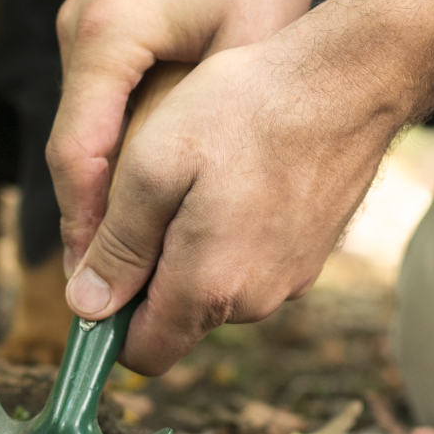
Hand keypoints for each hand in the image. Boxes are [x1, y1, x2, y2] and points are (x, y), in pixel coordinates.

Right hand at [47, 0, 319, 271]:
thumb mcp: (246, 46)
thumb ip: (202, 123)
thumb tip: (175, 206)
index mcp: (105, 36)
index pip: (78, 154)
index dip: (86, 229)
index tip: (96, 289)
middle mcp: (78, 28)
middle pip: (73, 146)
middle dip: (90, 221)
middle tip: (107, 293)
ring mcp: (83, 20)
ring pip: (83, 123)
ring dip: (104, 184)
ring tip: (128, 253)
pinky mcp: (101, 19)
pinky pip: (97, 96)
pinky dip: (115, 143)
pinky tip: (144, 184)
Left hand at [62, 24, 397, 374]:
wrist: (347, 80)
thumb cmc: (243, 109)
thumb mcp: (153, 166)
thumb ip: (118, 245)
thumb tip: (86, 308)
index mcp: (208, 287)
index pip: (143, 353)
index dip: (108, 321)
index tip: (96, 269)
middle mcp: (255, 299)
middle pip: (176, 316)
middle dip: (148, 271)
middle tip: (148, 191)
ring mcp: (289, 277)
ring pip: (213, 284)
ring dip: (189, 246)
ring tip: (195, 171)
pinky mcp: (309, 252)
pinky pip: (250, 260)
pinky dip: (230, 230)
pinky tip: (234, 171)